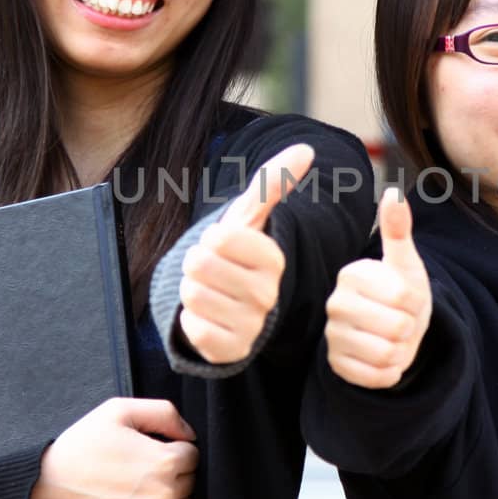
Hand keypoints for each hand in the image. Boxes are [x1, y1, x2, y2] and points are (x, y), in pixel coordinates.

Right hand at [28, 397, 198, 498]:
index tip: (149, 454)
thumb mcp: (117, 411)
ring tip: (142, 496)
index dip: (172, 451)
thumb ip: (162, 412)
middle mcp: (165, 494)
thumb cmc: (79, 448)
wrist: (43, 490)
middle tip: (139, 474)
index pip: (192, 455)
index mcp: (164, 460)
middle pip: (190, 482)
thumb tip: (190, 434)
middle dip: (172, 475)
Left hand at [178, 143, 314, 364]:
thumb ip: (273, 181)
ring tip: (210, 291)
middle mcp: (267, 293)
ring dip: (192, 290)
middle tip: (212, 270)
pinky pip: (193, 327)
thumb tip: (306, 149)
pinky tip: (208, 317)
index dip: (211, 237)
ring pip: (192, 294)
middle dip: (196, 264)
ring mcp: (251, 325)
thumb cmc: (236, 255)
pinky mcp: (231, 349)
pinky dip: (192, 320)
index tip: (223, 246)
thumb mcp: (249, 218)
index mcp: (272, 258)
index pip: (221, 236)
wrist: (226, 304)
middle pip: (200, 263)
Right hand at [323, 187, 431, 389]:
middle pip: (397, 327)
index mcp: (352, 274)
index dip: (416, 302)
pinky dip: (390, 371)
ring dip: (402, 351)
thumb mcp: (405, 263)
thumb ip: (398, 230)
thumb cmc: (400, 293)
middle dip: (410, 328)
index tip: (407, 299)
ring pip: (387, 354)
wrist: (390, 331)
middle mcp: (335, 303)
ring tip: (394, 339)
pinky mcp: (336, 365)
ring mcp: (332, 336)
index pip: (403, 297)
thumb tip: (393, 192)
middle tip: (402, 321)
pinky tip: (384, 358)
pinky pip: (377, 377)